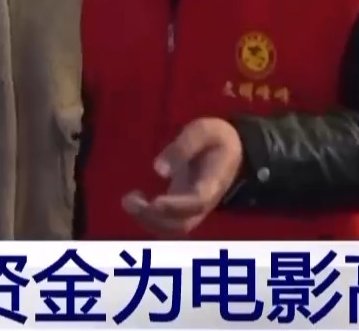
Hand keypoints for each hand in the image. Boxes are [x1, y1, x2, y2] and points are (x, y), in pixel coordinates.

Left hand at [123, 117, 242, 236]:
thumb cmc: (215, 138)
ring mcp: (194, 208)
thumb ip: (183, 146)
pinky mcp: (183, 208)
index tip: (154, 202)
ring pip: (173, 228)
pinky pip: (167, 223)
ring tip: (128, 200)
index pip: (197, 202)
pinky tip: (134, 200)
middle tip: (130, 200)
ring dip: (147, 220)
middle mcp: (205, 202)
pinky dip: (148, 218)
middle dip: (155, 218)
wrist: (230, 150)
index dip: (176, 206)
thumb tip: (158, 170)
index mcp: (213, 181)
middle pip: (183, 224)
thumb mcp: (203, 130)